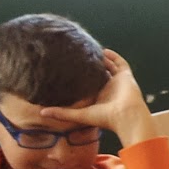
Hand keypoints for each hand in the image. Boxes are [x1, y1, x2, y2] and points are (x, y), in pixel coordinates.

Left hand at [39, 49, 153, 145]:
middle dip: (91, 66)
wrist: (126, 116)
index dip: (80, 78)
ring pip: (109, 67)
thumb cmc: (105, 118)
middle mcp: (109, 89)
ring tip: (90, 51)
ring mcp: (118, 82)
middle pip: (99, 74)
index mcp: (99, 98)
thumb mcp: (80, 115)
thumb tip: (41, 113)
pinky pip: (120, 63)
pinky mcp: (125, 76)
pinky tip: (104, 50)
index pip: (89, 85)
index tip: (68, 70)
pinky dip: (114, 57)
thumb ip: (62, 113)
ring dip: (101, 60)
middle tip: (79, 57)